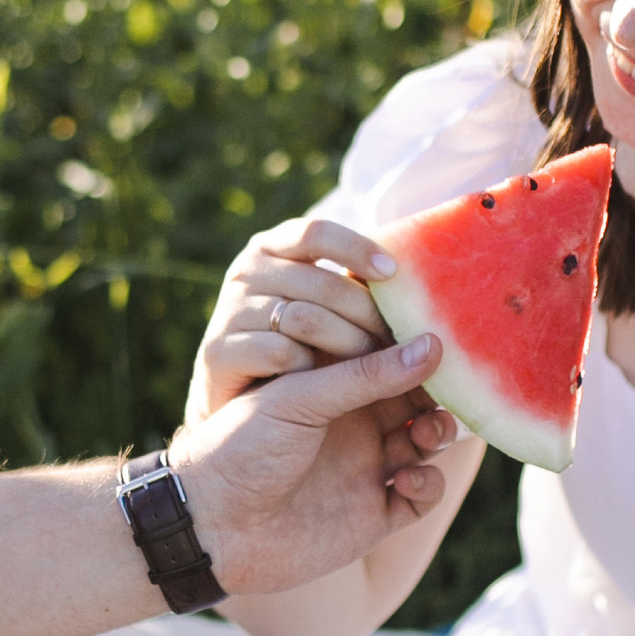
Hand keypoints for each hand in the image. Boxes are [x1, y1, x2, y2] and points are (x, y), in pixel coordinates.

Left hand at [175, 327, 453, 594]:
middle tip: (449, 387)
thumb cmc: (241, 447)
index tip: (445, 335)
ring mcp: (367, 469)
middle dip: (439, 392)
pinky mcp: (374, 516)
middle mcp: (355, 424)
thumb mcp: (302, 398)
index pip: (391, 356)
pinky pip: (421, 497)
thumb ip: (366, 373)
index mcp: (334, 386)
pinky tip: (405, 479)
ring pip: (428, 445)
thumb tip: (433, 345)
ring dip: (438, 434)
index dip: (418, 348)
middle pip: (419, 399)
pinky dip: (427, 485)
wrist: (210, 525)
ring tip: (428, 431)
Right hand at [187, 215, 400, 420]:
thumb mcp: (318, 304)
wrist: (235, 402)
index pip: (317, 232)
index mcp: (271, 247)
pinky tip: (323, 380)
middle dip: (367, 313)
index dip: (357, 249)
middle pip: (321, 284)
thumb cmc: (292, 344)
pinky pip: (279, 353)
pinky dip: (310, 368)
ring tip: (371, 362)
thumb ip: (352, 284)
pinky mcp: (219, 350)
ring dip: (347, 343)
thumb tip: (416, 272)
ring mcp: (230, 309)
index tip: (393, 274)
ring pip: (304, 319)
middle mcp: (246, 271)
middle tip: (399, 338)